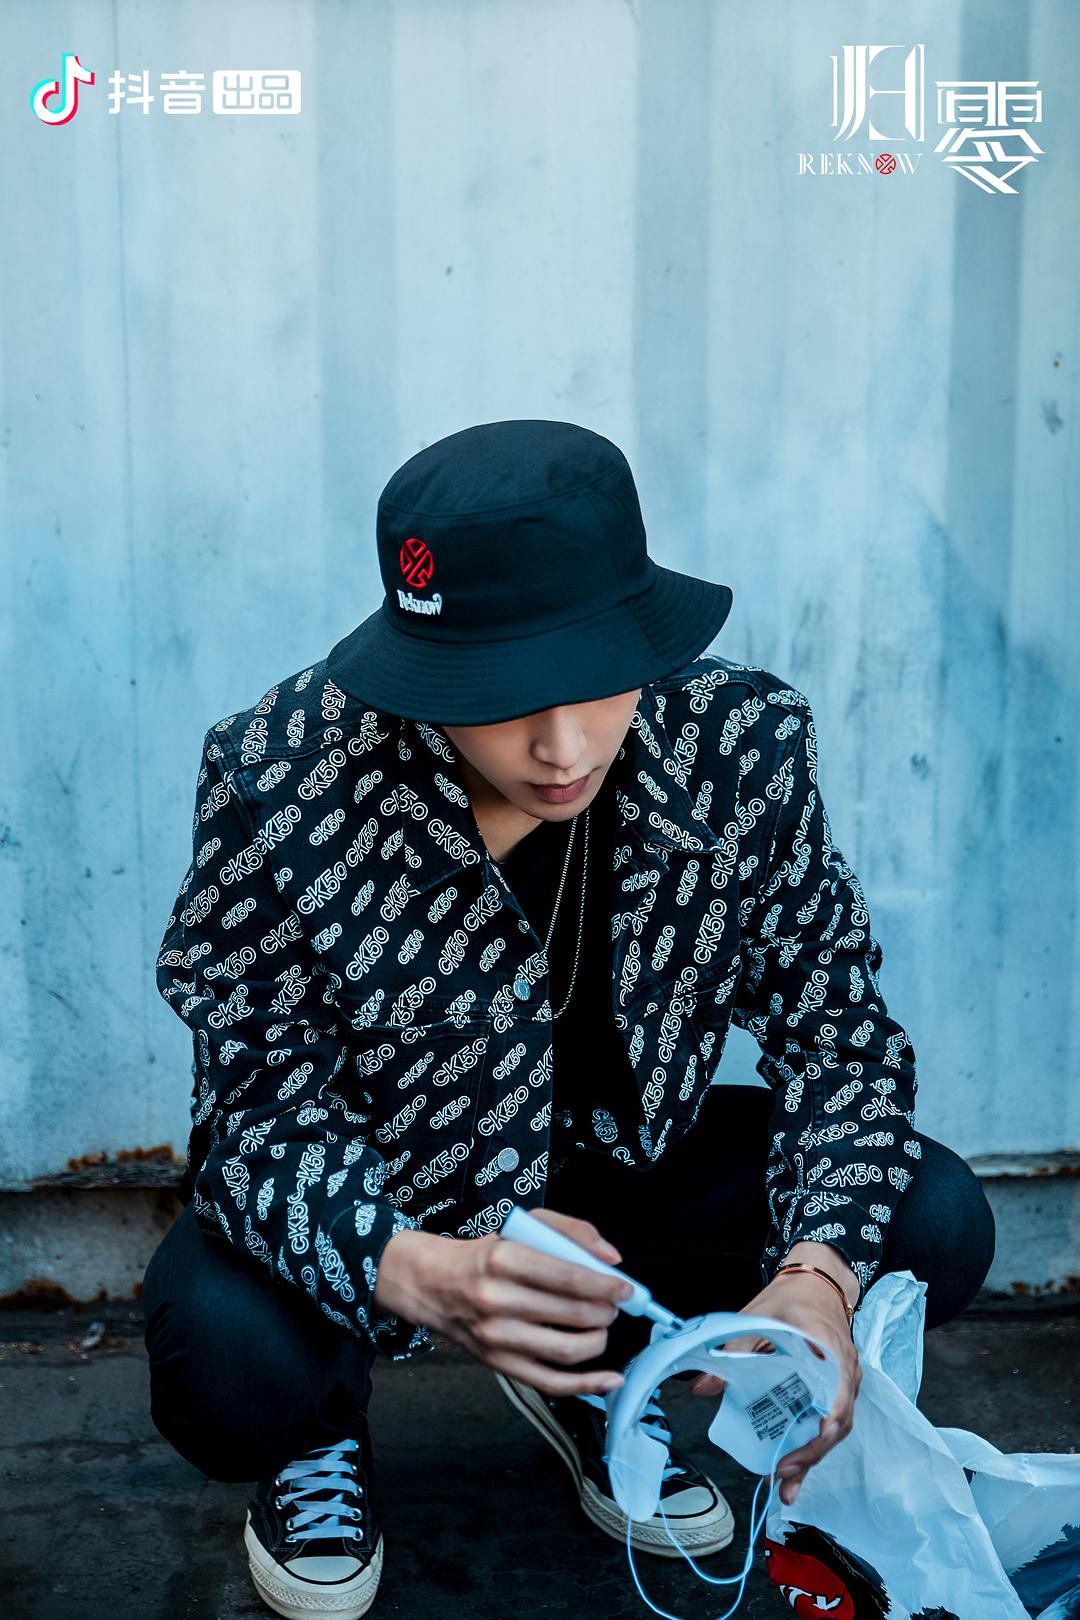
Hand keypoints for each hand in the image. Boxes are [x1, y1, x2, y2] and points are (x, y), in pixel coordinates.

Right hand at [374, 1208, 632, 1396]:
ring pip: (568, 1350)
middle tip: (615, 1304)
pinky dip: (587, 1385)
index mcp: (505, 1258)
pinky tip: (610, 1379)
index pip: (569, 1277)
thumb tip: (611, 1258)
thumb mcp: (523, 1225)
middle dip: (607, 1311)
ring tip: (602, 1326)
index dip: (607, 1285)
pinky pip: (551, 1382)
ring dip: (599, 1340)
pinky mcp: (499, 1364)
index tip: (626, 1288)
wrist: (432, 1284)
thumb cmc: (485, 1255)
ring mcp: (497, 1337)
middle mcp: (498, 1300)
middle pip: (573, 1314)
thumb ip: (571, 1231)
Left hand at [687, 1270, 860, 1505]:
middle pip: (837, 1420)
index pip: (840, 1389)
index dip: (830, 1416)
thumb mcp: (759, 1316)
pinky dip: (811, 1447)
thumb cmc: (791, 1298)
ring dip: (811, 1458)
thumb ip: (734, 1349)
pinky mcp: (832, 1391)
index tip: (816, 1435)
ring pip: (833, 1429)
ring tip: (786, 1486)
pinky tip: (793, 1471)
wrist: (814, 1284)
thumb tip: (702, 1388)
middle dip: (812, 1452)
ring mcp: (842, 1383)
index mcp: (830, 1347)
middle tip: (782, 1473)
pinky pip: (826, 1423)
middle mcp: (844, 1370)